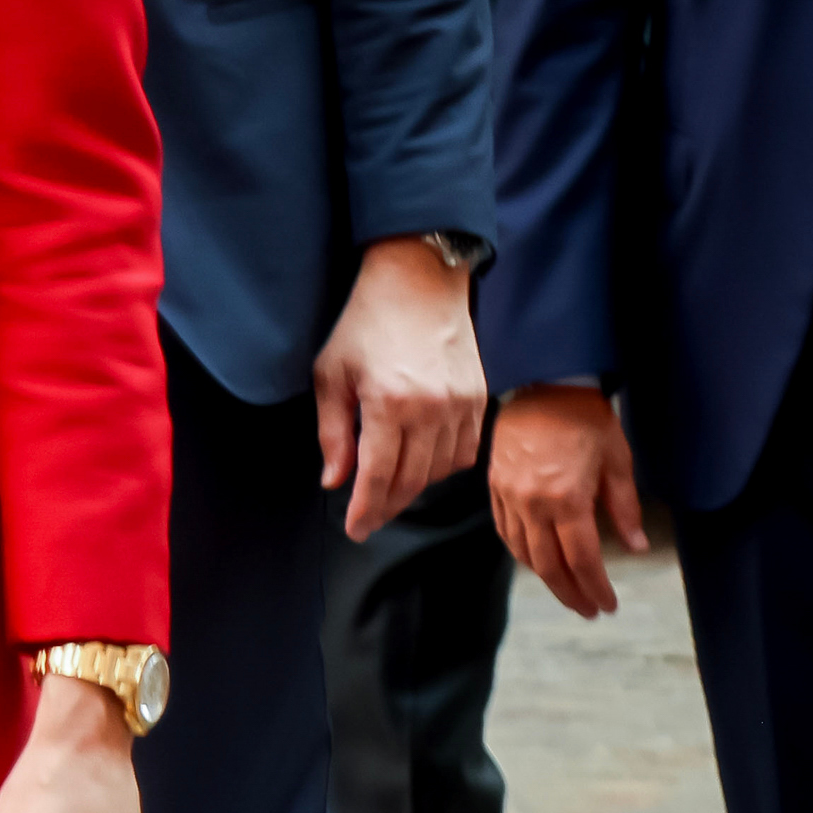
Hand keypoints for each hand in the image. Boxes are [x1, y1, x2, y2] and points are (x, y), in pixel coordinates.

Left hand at [312, 237, 487, 539]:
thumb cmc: (366, 324)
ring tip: (390, 492)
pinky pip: (464, 452)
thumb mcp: (332, 375)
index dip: (366, 510)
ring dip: (414, 488)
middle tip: (368, 520)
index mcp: (389, 403)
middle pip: (411, 481)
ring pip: (440, 472)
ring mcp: (461, 406)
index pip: (378, 477)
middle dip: (387, 506)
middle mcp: (431, 410)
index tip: (355, 530)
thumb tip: (334, 481)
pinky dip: (443, 467)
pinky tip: (422, 466)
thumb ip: (333, 433)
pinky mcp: (479, 399)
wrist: (418, 283)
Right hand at [491, 383, 644, 618]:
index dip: (595, 588)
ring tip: (566, 590)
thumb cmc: (587, 420)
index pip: (581, 559)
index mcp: (567, 499)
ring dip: (546, 578)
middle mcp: (533, 503)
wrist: (544, 384)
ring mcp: (509, 495)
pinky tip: (536, 561)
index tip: (608, 606)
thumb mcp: (617, 462)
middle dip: (571, 593)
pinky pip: (505, 531)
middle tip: (588, 610)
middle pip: (549, 565)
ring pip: (523, 552)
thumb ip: (624, 508)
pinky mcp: (495, 486)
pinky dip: (521, 553)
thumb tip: (636, 547)